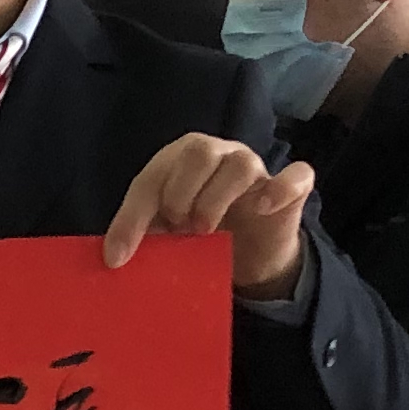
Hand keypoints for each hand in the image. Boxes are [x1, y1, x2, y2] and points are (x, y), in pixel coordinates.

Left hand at [103, 136, 317, 298]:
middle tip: (178, 229)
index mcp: (180, 162)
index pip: (151, 178)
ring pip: (240, 164)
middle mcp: (218, 155)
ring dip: (216, 198)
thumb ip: (143, 237)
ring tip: (205, 231)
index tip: (117, 257)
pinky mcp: (292, 188)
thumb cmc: (200, 236)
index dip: (131, 218)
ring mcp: (256, 167)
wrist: (250, 256)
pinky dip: (280, 188)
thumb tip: (112, 257)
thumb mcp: (166, 237)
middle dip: (179, 194)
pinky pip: (296, 175)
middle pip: (197, 151)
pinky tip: (261, 208)